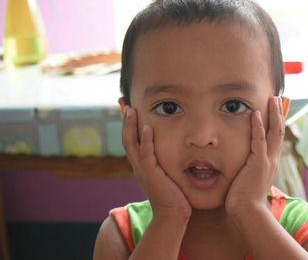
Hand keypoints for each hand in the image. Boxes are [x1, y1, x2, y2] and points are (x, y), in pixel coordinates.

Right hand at [122, 106, 191, 220]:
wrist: (172, 215)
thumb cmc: (173, 196)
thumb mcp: (166, 175)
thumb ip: (163, 163)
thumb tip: (170, 151)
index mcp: (141, 166)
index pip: (131, 141)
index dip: (128, 125)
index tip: (127, 109)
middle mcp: (138, 167)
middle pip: (126, 139)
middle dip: (125, 121)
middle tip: (124, 103)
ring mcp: (143, 171)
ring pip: (132, 144)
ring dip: (131, 126)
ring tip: (130, 110)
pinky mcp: (151, 175)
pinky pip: (146, 155)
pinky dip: (146, 140)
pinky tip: (147, 127)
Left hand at [225, 97, 284, 215]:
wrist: (247, 211)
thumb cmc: (245, 198)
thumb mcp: (250, 179)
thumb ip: (251, 169)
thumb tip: (247, 164)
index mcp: (271, 162)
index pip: (276, 138)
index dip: (277, 123)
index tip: (277, 110)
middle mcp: (273, 160)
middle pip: (279, 131)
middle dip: (279, 114)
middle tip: (277, 98)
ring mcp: (267, 161)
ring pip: (273, 133)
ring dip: (273, 114)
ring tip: (272, 99)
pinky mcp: (258, 164)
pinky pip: (259, 141)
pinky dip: (258, 126)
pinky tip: (255, 113)